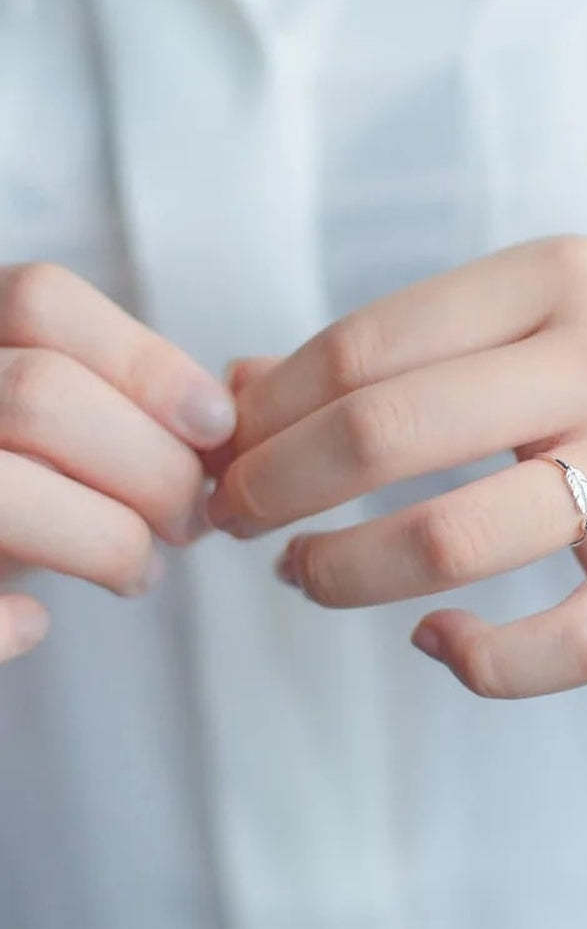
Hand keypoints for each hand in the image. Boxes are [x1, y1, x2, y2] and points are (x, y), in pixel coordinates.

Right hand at [0, 263, 236, 661]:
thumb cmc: (18, 474)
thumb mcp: (61, 420)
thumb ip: (120, 405)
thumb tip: (222, 426)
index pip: (43, 303)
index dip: (147, 365)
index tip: (217, 425)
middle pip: (43, 395)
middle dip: (152, 467)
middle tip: (194, 520)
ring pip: (4, 490)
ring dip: (108, 539)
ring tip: (140, 570)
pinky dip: (0, 625)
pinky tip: (33, 623)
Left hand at [210, 238, 586, 696]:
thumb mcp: (539, 313)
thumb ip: (401, 344)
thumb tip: (245, 384)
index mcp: (555, 278)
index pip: (363, 346)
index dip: (269, 412)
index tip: (232, 453)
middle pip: (387, 431)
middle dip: (275, 488)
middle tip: (237, 519)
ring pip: (457, 539)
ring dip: (344, 571)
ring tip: (303, 576)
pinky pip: (577, 643)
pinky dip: (485, 664)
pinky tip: (437, 645)